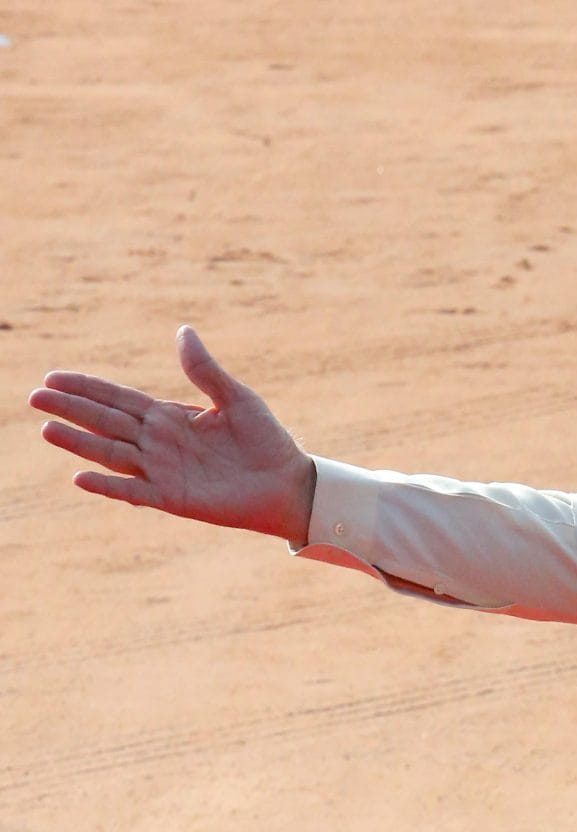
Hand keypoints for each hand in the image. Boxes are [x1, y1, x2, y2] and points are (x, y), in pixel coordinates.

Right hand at [32, 327, 315, 539]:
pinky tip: (80, 477)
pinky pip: (134, 491)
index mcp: (169, 417)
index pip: (118, 399)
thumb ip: (205, 371)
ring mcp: (163, 471)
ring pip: (112, 454)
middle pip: (105, 423)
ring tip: (47, 429)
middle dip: (71, 409)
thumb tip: (183, 332)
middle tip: (35, 396)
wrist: (288, 483)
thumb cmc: (266, 441)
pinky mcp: (173, 498)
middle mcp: (158, 443)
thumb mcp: (236, 398)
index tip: (54, 376)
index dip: (87, 387)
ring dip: (80, 443)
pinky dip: (108, 485)